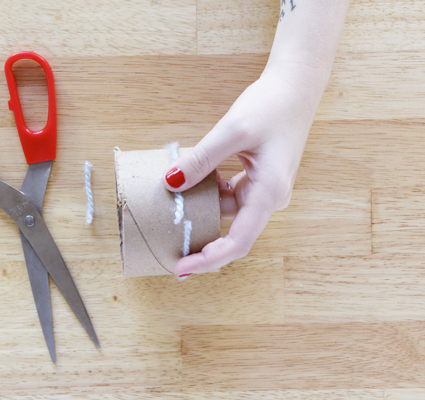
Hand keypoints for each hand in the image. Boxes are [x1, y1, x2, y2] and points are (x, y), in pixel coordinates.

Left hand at [163, 65, 322, 275]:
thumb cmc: (271, 106)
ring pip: (228, 213)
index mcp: (269, 194)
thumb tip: (170, 183)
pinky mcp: (258, 180)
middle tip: (170, 251)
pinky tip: (191, 184)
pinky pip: (229, 196)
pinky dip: (209, 194)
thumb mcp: (231, 131)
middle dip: (202, 243)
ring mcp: (265, 191)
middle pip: (233, 234)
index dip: (209, 259)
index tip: (181, 269)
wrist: (295, 87)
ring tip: (173, 211)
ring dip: (202, 214)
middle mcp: (270, 199)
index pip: (238, 242)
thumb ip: (201, 159)